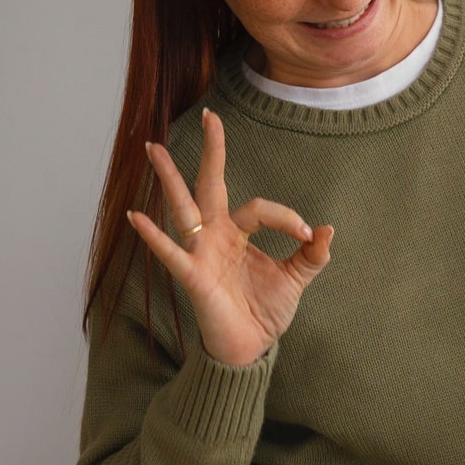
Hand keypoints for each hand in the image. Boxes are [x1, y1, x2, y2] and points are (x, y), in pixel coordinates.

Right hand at [125, 108, 333, 366]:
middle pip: (210, 185)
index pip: (261, 209)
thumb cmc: (265, 312)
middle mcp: (215, 235)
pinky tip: (136, 216)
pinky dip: (154, 236)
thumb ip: (311, 255)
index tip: (310, 235)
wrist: (250, 349)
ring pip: (183, 207)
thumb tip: (328, 230)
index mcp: (238, 233)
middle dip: (211, 151)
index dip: (287, 218)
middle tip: (210, 115)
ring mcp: (200, 252)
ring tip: (152, 147)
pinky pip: (171, 253)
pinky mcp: (192, 276)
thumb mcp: (295, 279)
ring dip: (169, 178)